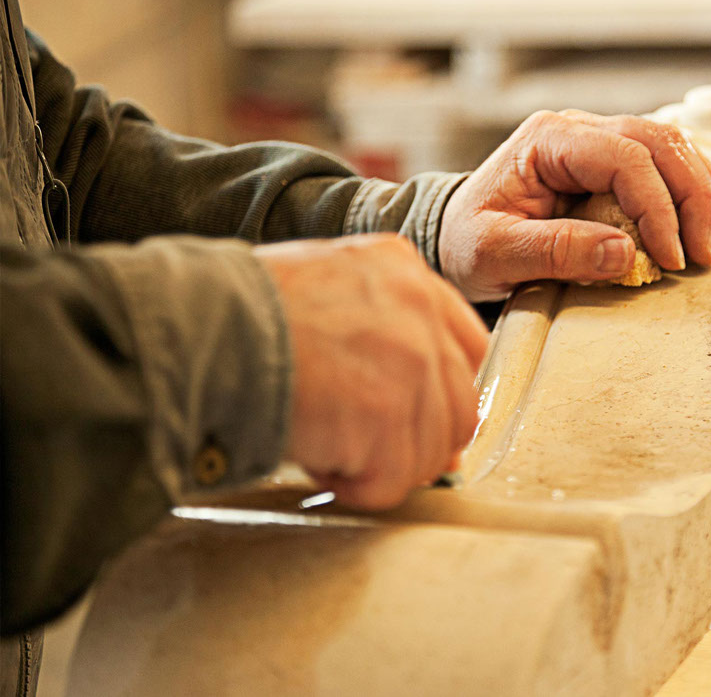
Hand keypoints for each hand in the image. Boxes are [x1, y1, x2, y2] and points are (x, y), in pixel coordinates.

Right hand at [256, 235, 488, 509]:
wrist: (198, 329)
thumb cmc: (240, 315)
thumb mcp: (326, 290)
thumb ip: (382, 333)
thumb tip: (421, 408)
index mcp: (403, 271)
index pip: (465, 347)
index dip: (441, 394)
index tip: (411, 418)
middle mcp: (419, 310)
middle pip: (459, 407)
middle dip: (415, 442)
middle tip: (364, 449)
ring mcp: (410, 360)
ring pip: (431, 451)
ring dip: (380, 465)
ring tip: (326, 446)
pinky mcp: (387, 411)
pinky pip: (394, 480)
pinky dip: (358, 486)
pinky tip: (318, 458)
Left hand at [439, 109, 710, 300]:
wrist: (453, 236)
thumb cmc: (466, 241)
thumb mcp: (496, 253)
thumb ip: (555, 251)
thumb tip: (625, 254)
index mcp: (547, 140)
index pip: (623, 157)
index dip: (657, 206)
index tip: (669, 257)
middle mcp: (576, 131)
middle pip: (658, 143)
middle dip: (692, 197)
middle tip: (706, 252)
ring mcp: (596, 143)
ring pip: (669, 148)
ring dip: (700, 193)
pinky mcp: (610, 166)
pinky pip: (662, 166)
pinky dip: (689, 194)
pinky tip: (704, 225)